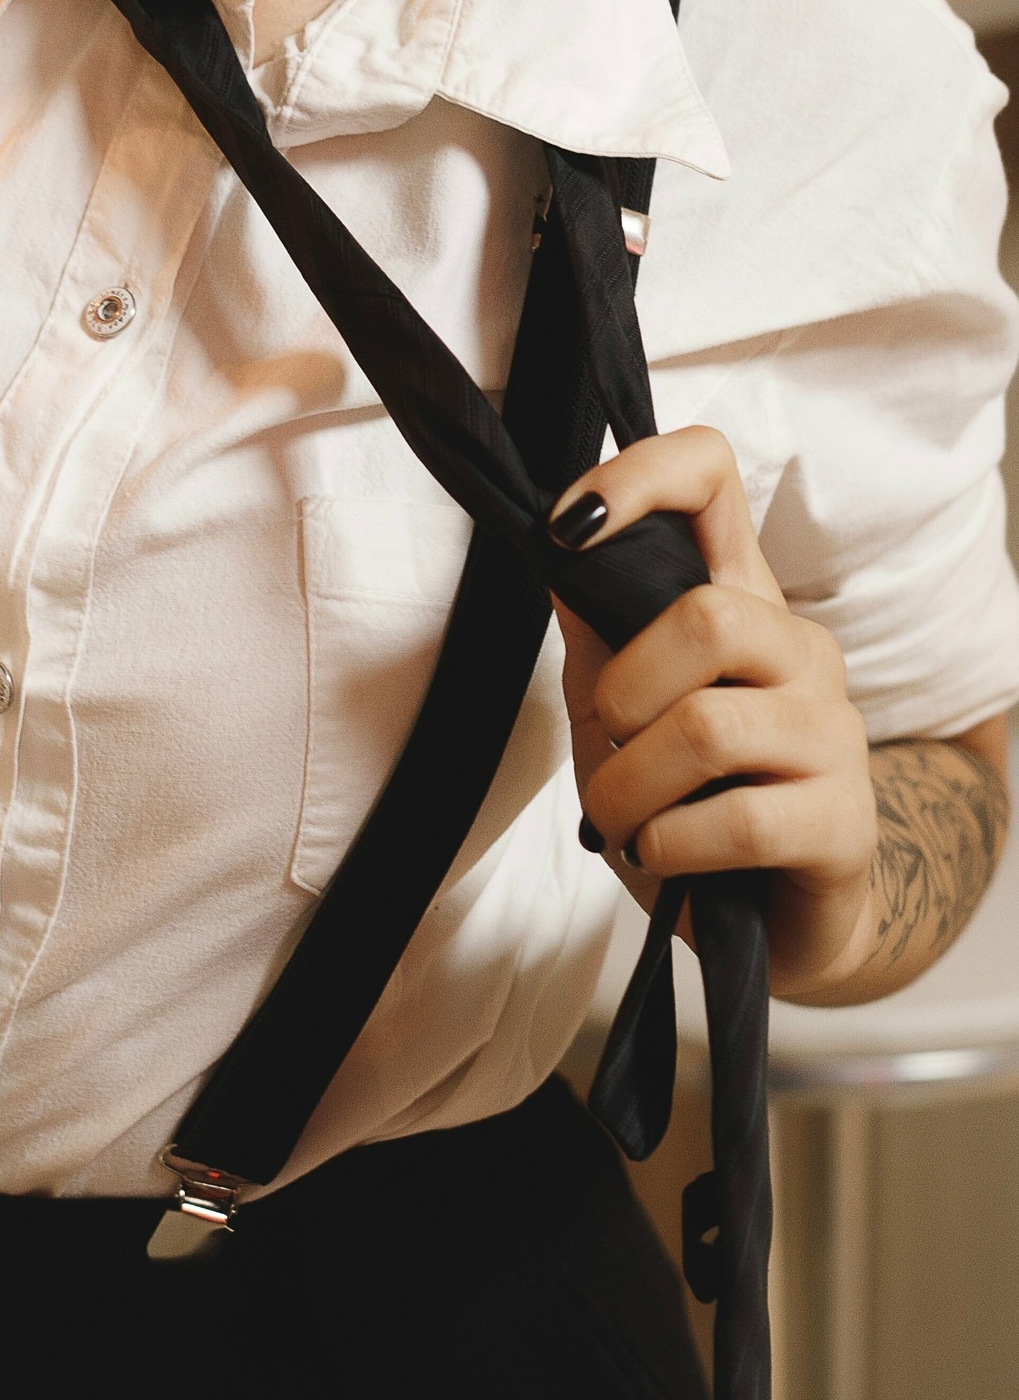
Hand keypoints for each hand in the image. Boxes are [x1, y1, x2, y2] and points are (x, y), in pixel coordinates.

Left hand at [551, 426, 880, 1000]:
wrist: (770, 923)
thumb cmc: (688, 804)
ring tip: (623, 821)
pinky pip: (737, 822)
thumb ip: (597, 633)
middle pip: (708, 617)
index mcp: (741, 605)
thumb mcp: (619, 712)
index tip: (567, 526)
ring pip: (708, 727)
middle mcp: (799, 651)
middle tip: (614, 748)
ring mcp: (834, 734)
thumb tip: (554, 547)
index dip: (640, 475)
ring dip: (628, 790)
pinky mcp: (844, 823)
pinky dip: (668, 845)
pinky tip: (664, 855)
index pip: (713, 480)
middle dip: (624, 694)